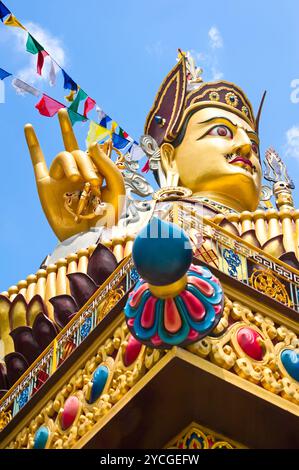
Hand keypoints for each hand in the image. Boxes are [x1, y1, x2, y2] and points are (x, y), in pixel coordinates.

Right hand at [25, 109, 125, 240]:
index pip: (92, 154)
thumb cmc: (108, 217)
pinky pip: (37, 161)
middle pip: (77, 152)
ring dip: (70, 164)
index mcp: (95, 174)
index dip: (96, 160)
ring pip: (62, 157)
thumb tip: (89, 143)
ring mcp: (60, 179)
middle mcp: (77, 174)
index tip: (99, 180)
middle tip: (91, 181)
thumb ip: (107, 164)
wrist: (90, 239)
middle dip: (85, 163)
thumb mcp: (116, 188)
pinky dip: (33, 143)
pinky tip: (28, 127)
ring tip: (76, 179)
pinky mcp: (46, 187)